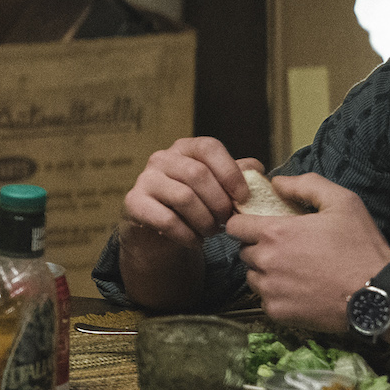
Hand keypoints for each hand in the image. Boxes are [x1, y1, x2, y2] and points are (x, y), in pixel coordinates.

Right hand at [121, 137, 259, 246]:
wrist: (160, 234)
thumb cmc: (195, 206)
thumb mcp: (219, 189)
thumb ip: (238, 176)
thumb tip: (256, 169)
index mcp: (184, 148)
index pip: (208, 148)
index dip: (230, 172)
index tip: (243, 197)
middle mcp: (161, 158)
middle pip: (197, 174)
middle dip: (219, 202)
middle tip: (227, 221)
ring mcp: (144, 179)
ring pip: (184, 197)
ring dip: (204, 220)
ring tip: (211, 232)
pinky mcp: (133, 203)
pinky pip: (166, 220)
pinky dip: (187, 235)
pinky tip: (194, 241)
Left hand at [227, 173, 389, 332]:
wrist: (378, 295)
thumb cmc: (361, 247)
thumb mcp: (343, 202)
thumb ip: (306, 185)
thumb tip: (276, 183)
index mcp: (275, 233)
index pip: (234, 226)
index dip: (245, 224)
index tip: (259, 226)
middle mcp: (265, 261)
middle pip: (244, 251)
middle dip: (259, 247)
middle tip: (288, 249)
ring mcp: (269, 289)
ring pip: (252, 276)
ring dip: (266, 272)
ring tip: (295, 269)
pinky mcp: (277, 312)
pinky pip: (264, 299)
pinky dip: (276, 294)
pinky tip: (300, 289)